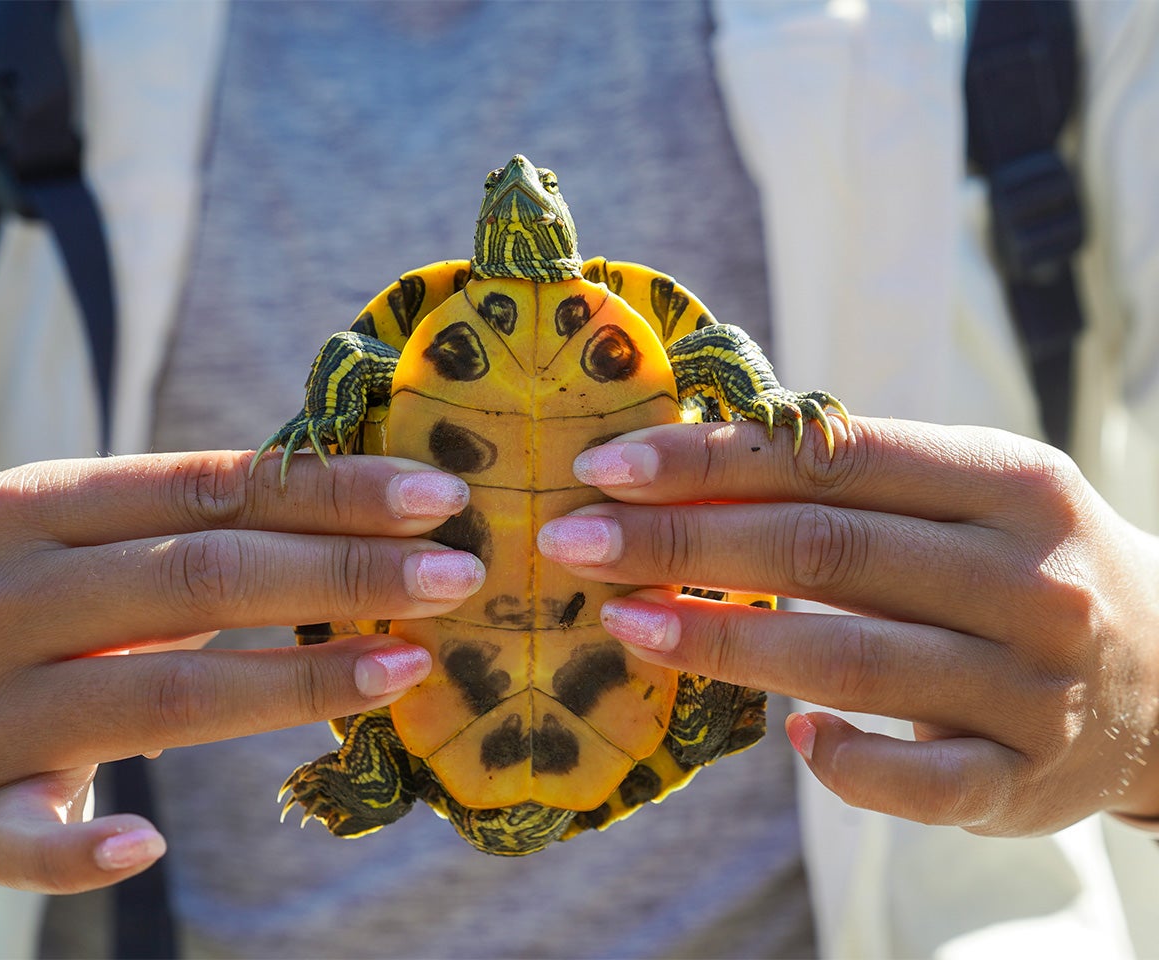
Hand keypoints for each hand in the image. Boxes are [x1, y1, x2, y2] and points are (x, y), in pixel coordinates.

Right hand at [0, 450, 481, 935]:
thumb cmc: (49, 607)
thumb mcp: (101, 543)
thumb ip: (212, 523)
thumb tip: (386, 510)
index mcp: (32, 505)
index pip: (207, 485)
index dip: (330, 492)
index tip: (436, 498)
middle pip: (200, 577)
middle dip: (343, 576)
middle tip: (457, 577)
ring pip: (157, 695)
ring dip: (293, 686)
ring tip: (408, 669)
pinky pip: (26, 841)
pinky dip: (82, 851)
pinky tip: (149, 843)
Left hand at [536, 417, 1158, 835]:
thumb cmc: (1023, 562)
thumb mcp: (970, 494)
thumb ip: (851, 479)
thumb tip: (685, 461)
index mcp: (1006, 483)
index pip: (831, 459)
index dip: (709, 460)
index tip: (605, 466)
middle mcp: (1028, 578)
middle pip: (825, 551)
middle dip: (683, 542)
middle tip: (572, 542)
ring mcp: (1031, 687)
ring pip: (855, 660)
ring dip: (724, 639)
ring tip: (625, 623)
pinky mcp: (1024, 779)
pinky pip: (919, 783)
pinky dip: (847, 763)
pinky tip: (789, 738)